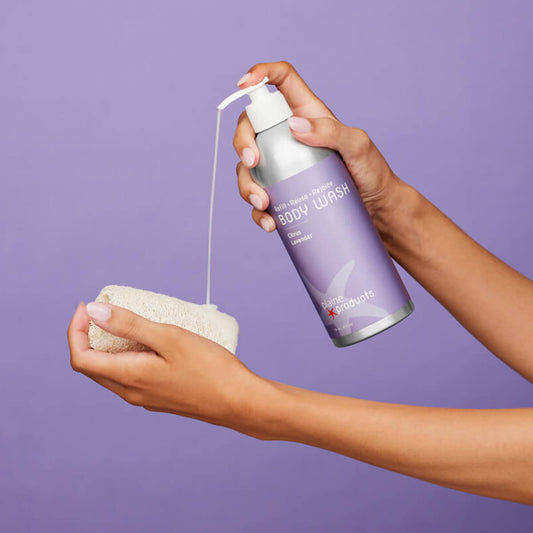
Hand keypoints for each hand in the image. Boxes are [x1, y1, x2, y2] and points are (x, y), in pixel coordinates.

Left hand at [67, 302, 273, 436]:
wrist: (239, 402)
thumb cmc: (209, 368)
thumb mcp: (169, 338)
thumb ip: (130, 325)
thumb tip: (94, 311)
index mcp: (129, 378)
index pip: (81, 358)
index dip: (76, 331)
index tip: (87, 306)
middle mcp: (132, 393)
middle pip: (93, 367)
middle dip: (88, 337)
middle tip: (103, 311)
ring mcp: (146, 398)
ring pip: (112, 373)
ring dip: (108, 348)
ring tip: (126, 323)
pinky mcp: (160, 398)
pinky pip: (130, 378)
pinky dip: (127, 358)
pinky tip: (149, 344)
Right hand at [233, 61, 408, 233]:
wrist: (376, 211)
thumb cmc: (372, 173)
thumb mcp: (358, 146)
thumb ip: (331, 131)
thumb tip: (294, 126)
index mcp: (306, 113)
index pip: (280, 82)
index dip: (260, 74)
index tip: (243, 84)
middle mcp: (288, 136)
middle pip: (251, 127)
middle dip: (242, 143)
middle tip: (252, 162)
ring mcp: (282, 166)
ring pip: (248, 168)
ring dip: (246, 185)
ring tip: (263, 203)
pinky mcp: (282, 193)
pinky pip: (258, 199)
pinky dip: (258, 212)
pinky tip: (269, 222)